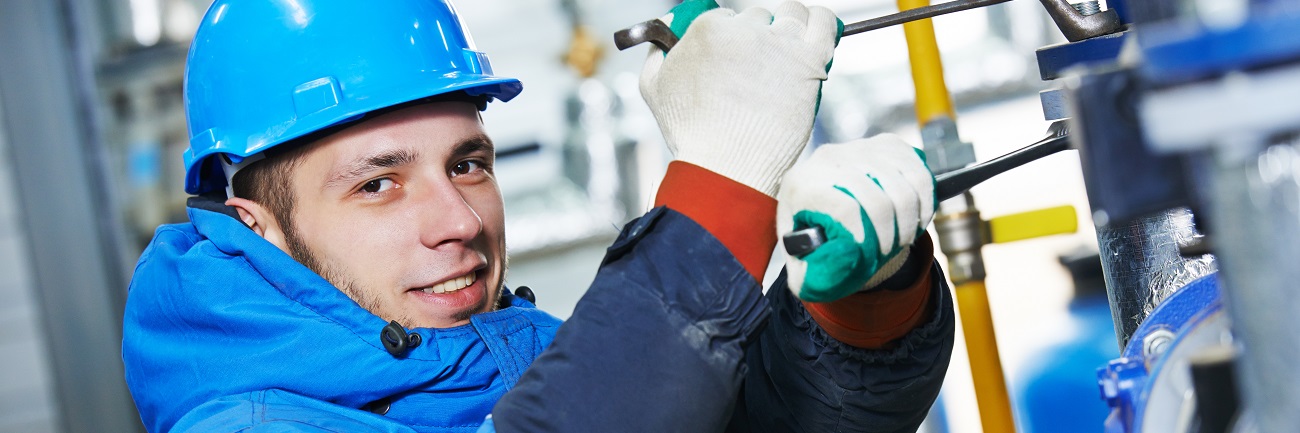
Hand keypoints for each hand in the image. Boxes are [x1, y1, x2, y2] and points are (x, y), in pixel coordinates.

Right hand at [639, 1, 839, 196]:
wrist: (726, 167)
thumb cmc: (692, 133)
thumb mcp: (653, 88)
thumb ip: (656, 53)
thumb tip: (666, 35)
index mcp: (708, 29)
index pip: (727, 17)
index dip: (733, 39)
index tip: (738, 59)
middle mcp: (746, 30)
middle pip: (760, 16)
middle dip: (760, 38)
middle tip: (760, 69)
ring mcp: (780, 44)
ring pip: (792, 15)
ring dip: (790, 31)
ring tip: (787, 57)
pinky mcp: (810, 60)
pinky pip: (826, 23)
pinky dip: (823, 24)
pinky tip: (816, 38)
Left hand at [776, 134, 937, 301]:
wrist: (817, 198)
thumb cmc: (810, 238)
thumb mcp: (799, 262)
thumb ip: (811, 275)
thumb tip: (838, 267)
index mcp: (802, 185)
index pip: (847, 208)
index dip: (867, 237)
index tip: (871, 256)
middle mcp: (828, 159)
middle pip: (878, 198)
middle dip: (892, 235)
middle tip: (889, 253)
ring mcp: (859, 148)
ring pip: (903, 185)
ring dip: (911, 220)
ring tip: (903, 239)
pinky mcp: (884, 144)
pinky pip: (919, 171)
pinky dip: (925, 200)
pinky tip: (917, 218)